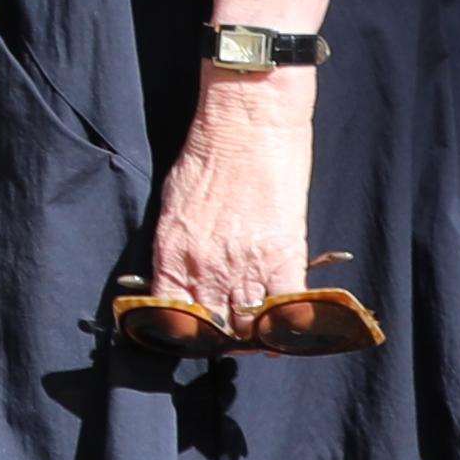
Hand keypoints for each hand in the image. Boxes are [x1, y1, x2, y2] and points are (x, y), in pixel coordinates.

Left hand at [147, 70, 320, 323]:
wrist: (247, 122)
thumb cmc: (208, 153)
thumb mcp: (174, 205)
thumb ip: (177, 247)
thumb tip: (183, 276)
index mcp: (172, 255)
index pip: (172, 319)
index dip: (186, 334)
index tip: (196, 334)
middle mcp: (204, 270)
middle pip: (213, 330)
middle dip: (221, 337)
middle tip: (231, 333)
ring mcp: (245, 267)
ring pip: (249, 326)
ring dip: (254, 331)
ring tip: (258, 327)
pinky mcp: (284, 258)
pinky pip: (287, 309)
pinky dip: (288, 322)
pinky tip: (286, 323)